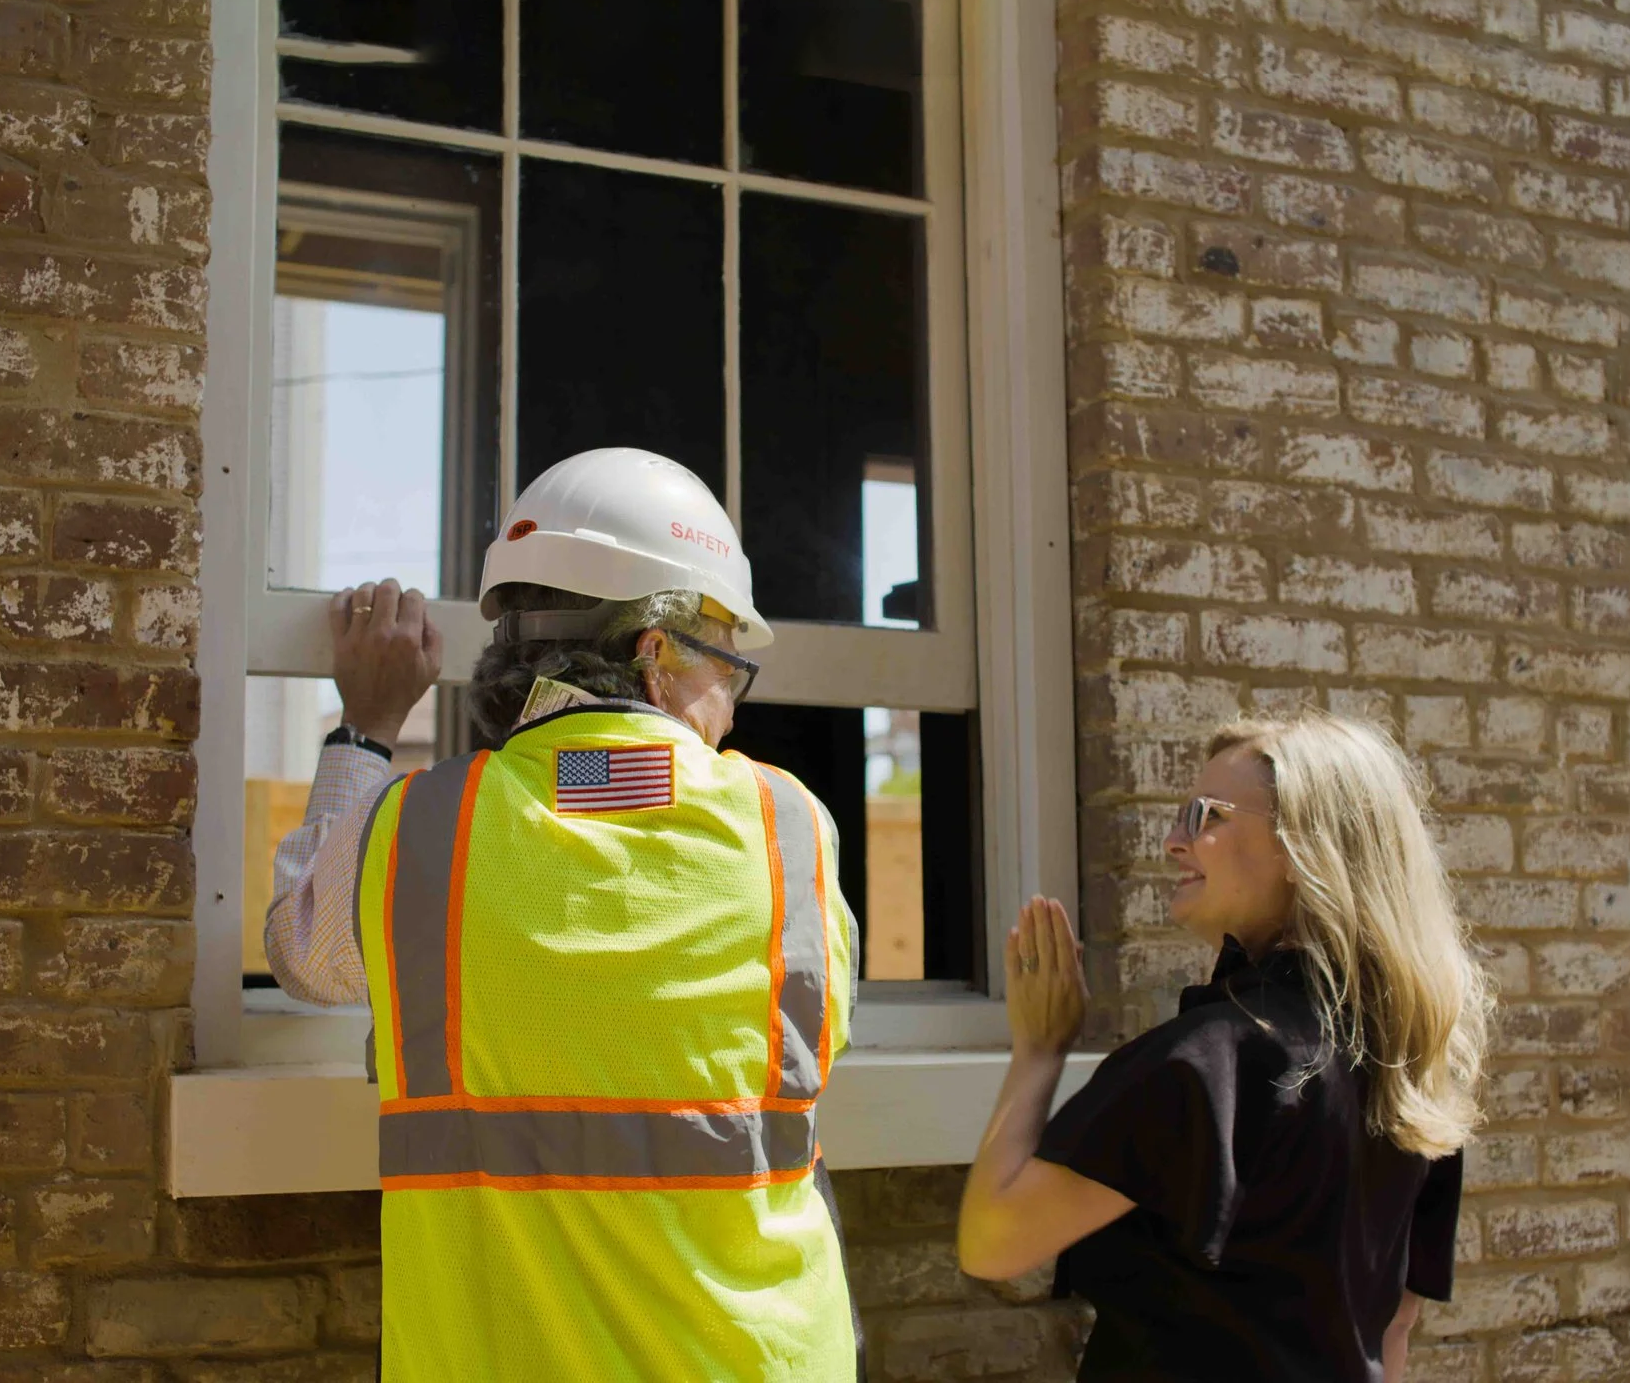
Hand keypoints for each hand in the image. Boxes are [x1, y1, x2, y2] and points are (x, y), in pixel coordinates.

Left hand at [329, 579, 443, 750]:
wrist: (374, 713)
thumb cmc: (405, 691)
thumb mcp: (433, 667)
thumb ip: (434, 636)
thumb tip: (423, 612)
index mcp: (408, 638)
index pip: (413, 598)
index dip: (414, 596)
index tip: (412, 603)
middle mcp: (383, 633)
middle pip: (387, 589)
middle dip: (393, 587)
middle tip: (392, 595)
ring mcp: (359, 636)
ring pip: (362, 594)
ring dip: (370, 589)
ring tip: (373, 595)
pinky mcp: (340, 642)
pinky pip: (337, 609)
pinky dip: (343, 596)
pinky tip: (350, 596)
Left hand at [1005, 896, 1087, 1061]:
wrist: (1041, 1047)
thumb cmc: (1067, 1025)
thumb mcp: (1082, 999)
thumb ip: (1078, 970)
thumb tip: (1076, 946)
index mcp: (1069, 978)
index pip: (1064, 942)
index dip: (1059, 921)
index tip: (1054, 904)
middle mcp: (1050, 975)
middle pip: (1045, 939)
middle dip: (1041, 916)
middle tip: (1038, 899)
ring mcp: (1030, 980)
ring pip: (1028, 946)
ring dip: (1027, 925)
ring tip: (1026, 908)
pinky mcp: (1014, 986)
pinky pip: (1013, 961)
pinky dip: (1013, 945)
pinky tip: (1014, 931)